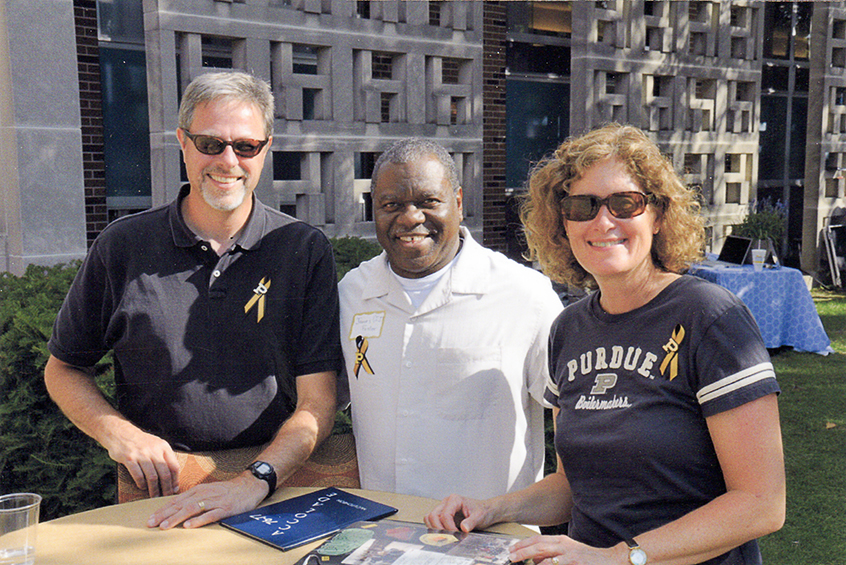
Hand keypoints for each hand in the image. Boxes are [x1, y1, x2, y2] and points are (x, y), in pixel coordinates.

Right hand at [104, 425, 179, 497]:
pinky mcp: (129, 458)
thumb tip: (172, 477)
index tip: (174, 489)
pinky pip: (138, 475)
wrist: (121, 433)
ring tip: (154, 496)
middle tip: (166, 496)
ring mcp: (141, 454)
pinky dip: (142, 484)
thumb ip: (164, 457)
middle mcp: (154, 450)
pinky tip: (142, 487)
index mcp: (163, 447)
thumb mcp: (156, 444)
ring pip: (152, 476)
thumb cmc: (141, 442)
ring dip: (154, 489)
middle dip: (166, 488)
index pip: (174, 466)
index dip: (175, 480)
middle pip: (165, 473)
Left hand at [146, 473, 266, 529]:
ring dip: (177, 518)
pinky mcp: (225, 508)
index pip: (176, 500)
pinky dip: (198, 520)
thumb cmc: (227, 491)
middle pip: (181, 504)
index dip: (162, 510)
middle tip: (151, 524)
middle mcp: (205, 494)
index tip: (150, 518)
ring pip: (192, 509)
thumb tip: (175, 509)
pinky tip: (189, 525)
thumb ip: (193, 499)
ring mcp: (215, 501)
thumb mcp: (208, 492)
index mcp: (199, 490)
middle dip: (165, 515)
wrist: (249, 486)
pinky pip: (210, 514)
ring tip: (166, 526)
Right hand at [424, 494, 495, 532]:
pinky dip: (435, 528)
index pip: (445, 515)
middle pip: (433, 515)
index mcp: (455, 500)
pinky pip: (433, 521)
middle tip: (447, 538)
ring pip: (430, 518)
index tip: (455, 535)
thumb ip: (471, 522)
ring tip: (445, 536)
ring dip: (434, 528)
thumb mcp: (480, 516)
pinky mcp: (443, 515)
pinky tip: (444, 534)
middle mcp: (446, 502)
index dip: (448, 527)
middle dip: (438, 529)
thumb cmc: (483, 510)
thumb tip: (463, 528)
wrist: (486, 510)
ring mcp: (443, 508)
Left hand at [508, 535, 615, 564]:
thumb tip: (535, 560)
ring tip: (520, 562)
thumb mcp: (569, 552)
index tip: (512, 549)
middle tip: (511, 556)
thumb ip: (552, 554)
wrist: (611, 561)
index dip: (523, 544)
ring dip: (532, 562)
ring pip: (545, 559)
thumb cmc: (588, 558)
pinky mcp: (575, 563)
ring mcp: (570, 556)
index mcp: (561, 541)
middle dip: (522, 551)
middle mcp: (564, 546)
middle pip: (538, 546)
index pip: (537, 540)